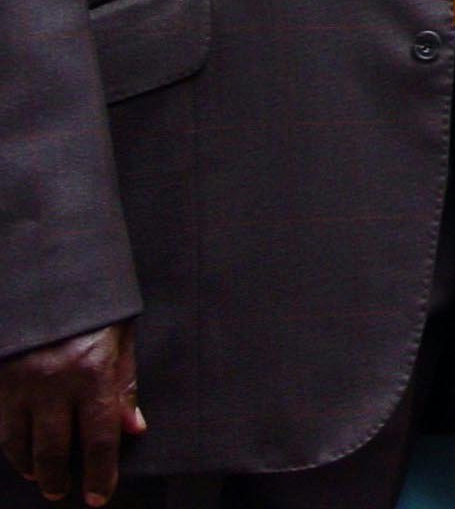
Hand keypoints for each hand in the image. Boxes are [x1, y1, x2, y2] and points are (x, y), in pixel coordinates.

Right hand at [0, 323, 144, 505]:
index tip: (100, 496)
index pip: (100, 438)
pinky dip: (11, 447)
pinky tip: (21, 454)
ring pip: (22, 443)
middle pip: (56, 449)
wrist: (52, 276)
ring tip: (44, 478)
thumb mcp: (122, 339)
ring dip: (33, 467)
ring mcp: (23, 383)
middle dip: (61, 478)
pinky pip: (3, 426)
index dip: (101, 473)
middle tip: (65, 491)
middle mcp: (56, 383)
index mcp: (94, 373)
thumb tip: (134, 428)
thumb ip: (125, 386)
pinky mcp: (1, 380)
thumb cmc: (95, 308)